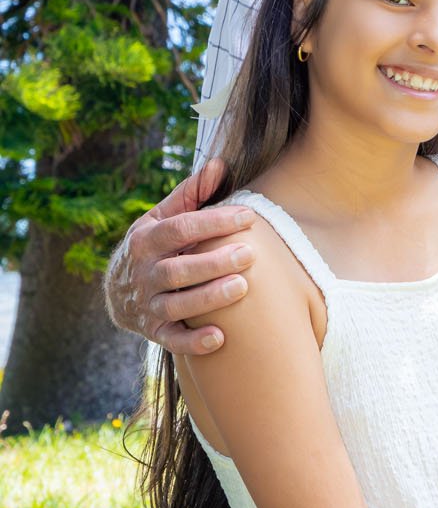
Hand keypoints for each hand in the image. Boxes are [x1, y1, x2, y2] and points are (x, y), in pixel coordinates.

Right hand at [103, 158, 255, 354]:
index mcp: (146, 240)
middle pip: (177, 269)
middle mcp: (144, 273)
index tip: (248, 216)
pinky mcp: (153, 331)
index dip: (213, 222)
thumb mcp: (163, 216)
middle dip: (213, 262)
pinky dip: (194, 342)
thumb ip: (191, 193)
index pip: (180, 229)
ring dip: (209, 298)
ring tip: (242, 287)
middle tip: (249, 254)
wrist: (118, 290)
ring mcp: (147, 305)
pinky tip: (220, 338)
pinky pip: (172, 340)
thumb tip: (219, 165)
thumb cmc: (154, 245)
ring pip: (176, 305)